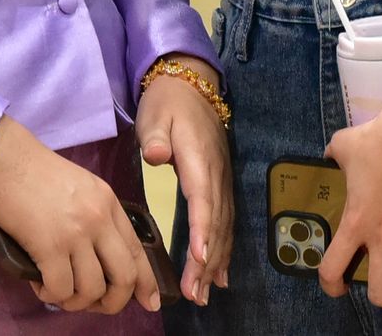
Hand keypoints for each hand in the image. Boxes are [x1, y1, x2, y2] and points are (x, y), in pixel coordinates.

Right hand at [0, 117, 161, 314]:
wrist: (4, 159)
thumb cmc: (36, 172)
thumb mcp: (82, 188)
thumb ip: (97, 218)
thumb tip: (100, 259)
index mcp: (109, 204)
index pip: (138, 251)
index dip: (146, 283)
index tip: (150, 302)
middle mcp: (99, 219)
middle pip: (124, 277)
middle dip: (113, 302)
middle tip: (96, 306)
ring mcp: (76, 233)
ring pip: (92, 289)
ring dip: (76, 301)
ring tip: (59, 291)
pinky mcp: (50, 245)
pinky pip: (61, 289)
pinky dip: (51, 295)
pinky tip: (41, 285)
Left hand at [138, 58, 233, 303]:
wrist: (191, 86)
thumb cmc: (168, 103)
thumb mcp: (156, 113)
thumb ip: (156, 134)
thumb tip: (156, 154)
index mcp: (200, 158)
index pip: (203, 198)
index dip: (202, 229)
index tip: (198, 258)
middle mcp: (217, 173)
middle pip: (215, 221)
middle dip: (207, 260)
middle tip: (195, 293)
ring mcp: (222, 180)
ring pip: (223, 226)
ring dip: (215, 261)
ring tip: (205, 294)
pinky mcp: (220, 185)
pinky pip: (225, 222)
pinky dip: (223, 249)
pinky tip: (219, 275)